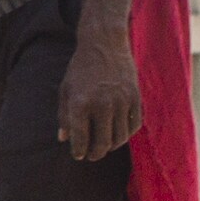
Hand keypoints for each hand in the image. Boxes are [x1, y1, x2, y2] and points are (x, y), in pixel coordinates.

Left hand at [59, 35, 143, 162]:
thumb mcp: (65, 90)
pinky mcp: (135, 97)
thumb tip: (64, 139)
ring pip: (120, 137)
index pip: (80, 138)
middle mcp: (102, 104)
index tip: (78, 155)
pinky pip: (134, 125)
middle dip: (95, 153)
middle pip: (102, 142)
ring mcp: (121, 101)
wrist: (104, 44)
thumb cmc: (80, 69)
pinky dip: (127, 134)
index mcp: (80, 102)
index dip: (78, 151)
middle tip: (91, 156)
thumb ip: (64, 116)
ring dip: (112, 146)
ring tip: (104, 146)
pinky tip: (118, 134)